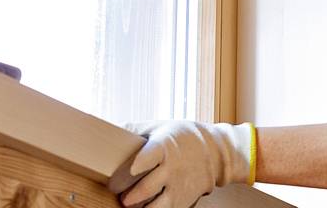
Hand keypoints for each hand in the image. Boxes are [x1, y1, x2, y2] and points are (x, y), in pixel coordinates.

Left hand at [114, 120, 253, 207]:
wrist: (216, 152)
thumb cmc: (184, 137)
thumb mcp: (161, 127)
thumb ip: (136, 130)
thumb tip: (110, 132)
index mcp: (164, 146)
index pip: (149, 157)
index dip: (135, 166)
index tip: (128, 170)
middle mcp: (171, 168)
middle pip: (146, 187)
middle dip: (128, 194)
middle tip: (118, 190)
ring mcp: (177, 187)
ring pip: (155, 206)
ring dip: (139, 207)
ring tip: (129, 202)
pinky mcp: (182, 201)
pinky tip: (144, 205)